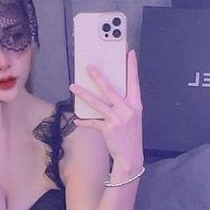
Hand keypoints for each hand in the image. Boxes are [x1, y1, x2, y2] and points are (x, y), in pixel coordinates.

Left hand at [70, 50, 143, 168]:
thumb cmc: (130, 135)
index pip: (134, 82)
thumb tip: (110, 92)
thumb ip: (124, 104)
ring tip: (73, 86)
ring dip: (83, 93)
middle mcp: (127, 109)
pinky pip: (92, 122)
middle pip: (110, 89)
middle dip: (98, 76)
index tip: (130, 53)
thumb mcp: (132, 117)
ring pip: (97, 102)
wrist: (131, 156)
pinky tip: (76, 119)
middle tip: (88, 66)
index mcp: (136, 105)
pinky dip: (84, 121)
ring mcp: (117, 119)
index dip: (132, 67)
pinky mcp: (108, 128)